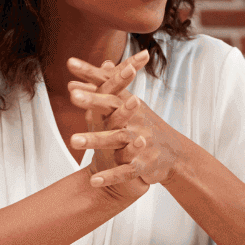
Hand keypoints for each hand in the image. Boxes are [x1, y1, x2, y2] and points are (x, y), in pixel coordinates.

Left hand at [66, 73, 189, 190]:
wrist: (174, 155)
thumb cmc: (144, 126)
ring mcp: (140, 143)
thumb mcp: (128, 105)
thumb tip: (94, 67)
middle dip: (93, 101)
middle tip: (72, 95)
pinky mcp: (143, 165)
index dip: (91, 74)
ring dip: (95, 140)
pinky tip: (93, 181)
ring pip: (116, 139)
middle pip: (112, 108)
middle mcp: (134, 121)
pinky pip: (125, 171)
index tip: (70, 63)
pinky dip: (110, 176)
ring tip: (73, 140)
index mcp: (128, 105)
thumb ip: (109, 88)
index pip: (108, 85)